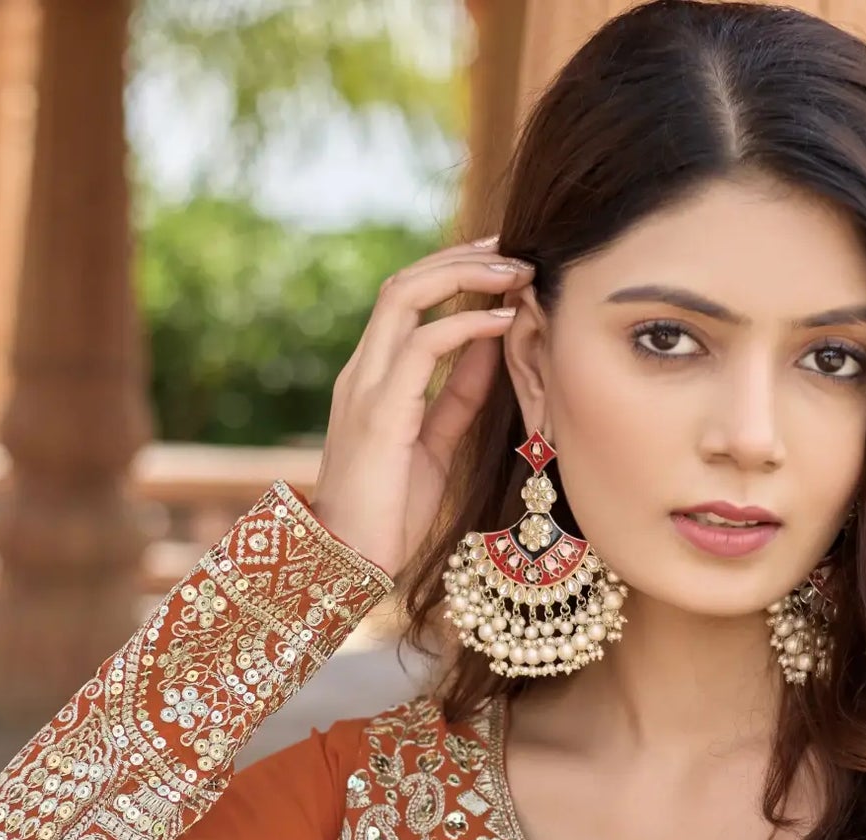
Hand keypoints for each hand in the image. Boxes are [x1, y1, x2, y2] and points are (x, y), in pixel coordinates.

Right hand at [307, 237, 533, 582]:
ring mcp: (365, 388)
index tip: (503, 263)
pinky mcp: (379, 413)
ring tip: (515, 275)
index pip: (406, 300)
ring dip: (465, 277)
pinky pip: (422, 347)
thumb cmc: (389, 513)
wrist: (350, 560)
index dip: (453, 273)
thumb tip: (490, 349)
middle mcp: (362, 371)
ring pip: (405, 297)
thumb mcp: (435, 444)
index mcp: (372, 378)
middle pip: (403, 283)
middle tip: (514, 253)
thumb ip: (457, 396)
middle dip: (461, 258)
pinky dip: (467, 326)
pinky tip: (503, 322)